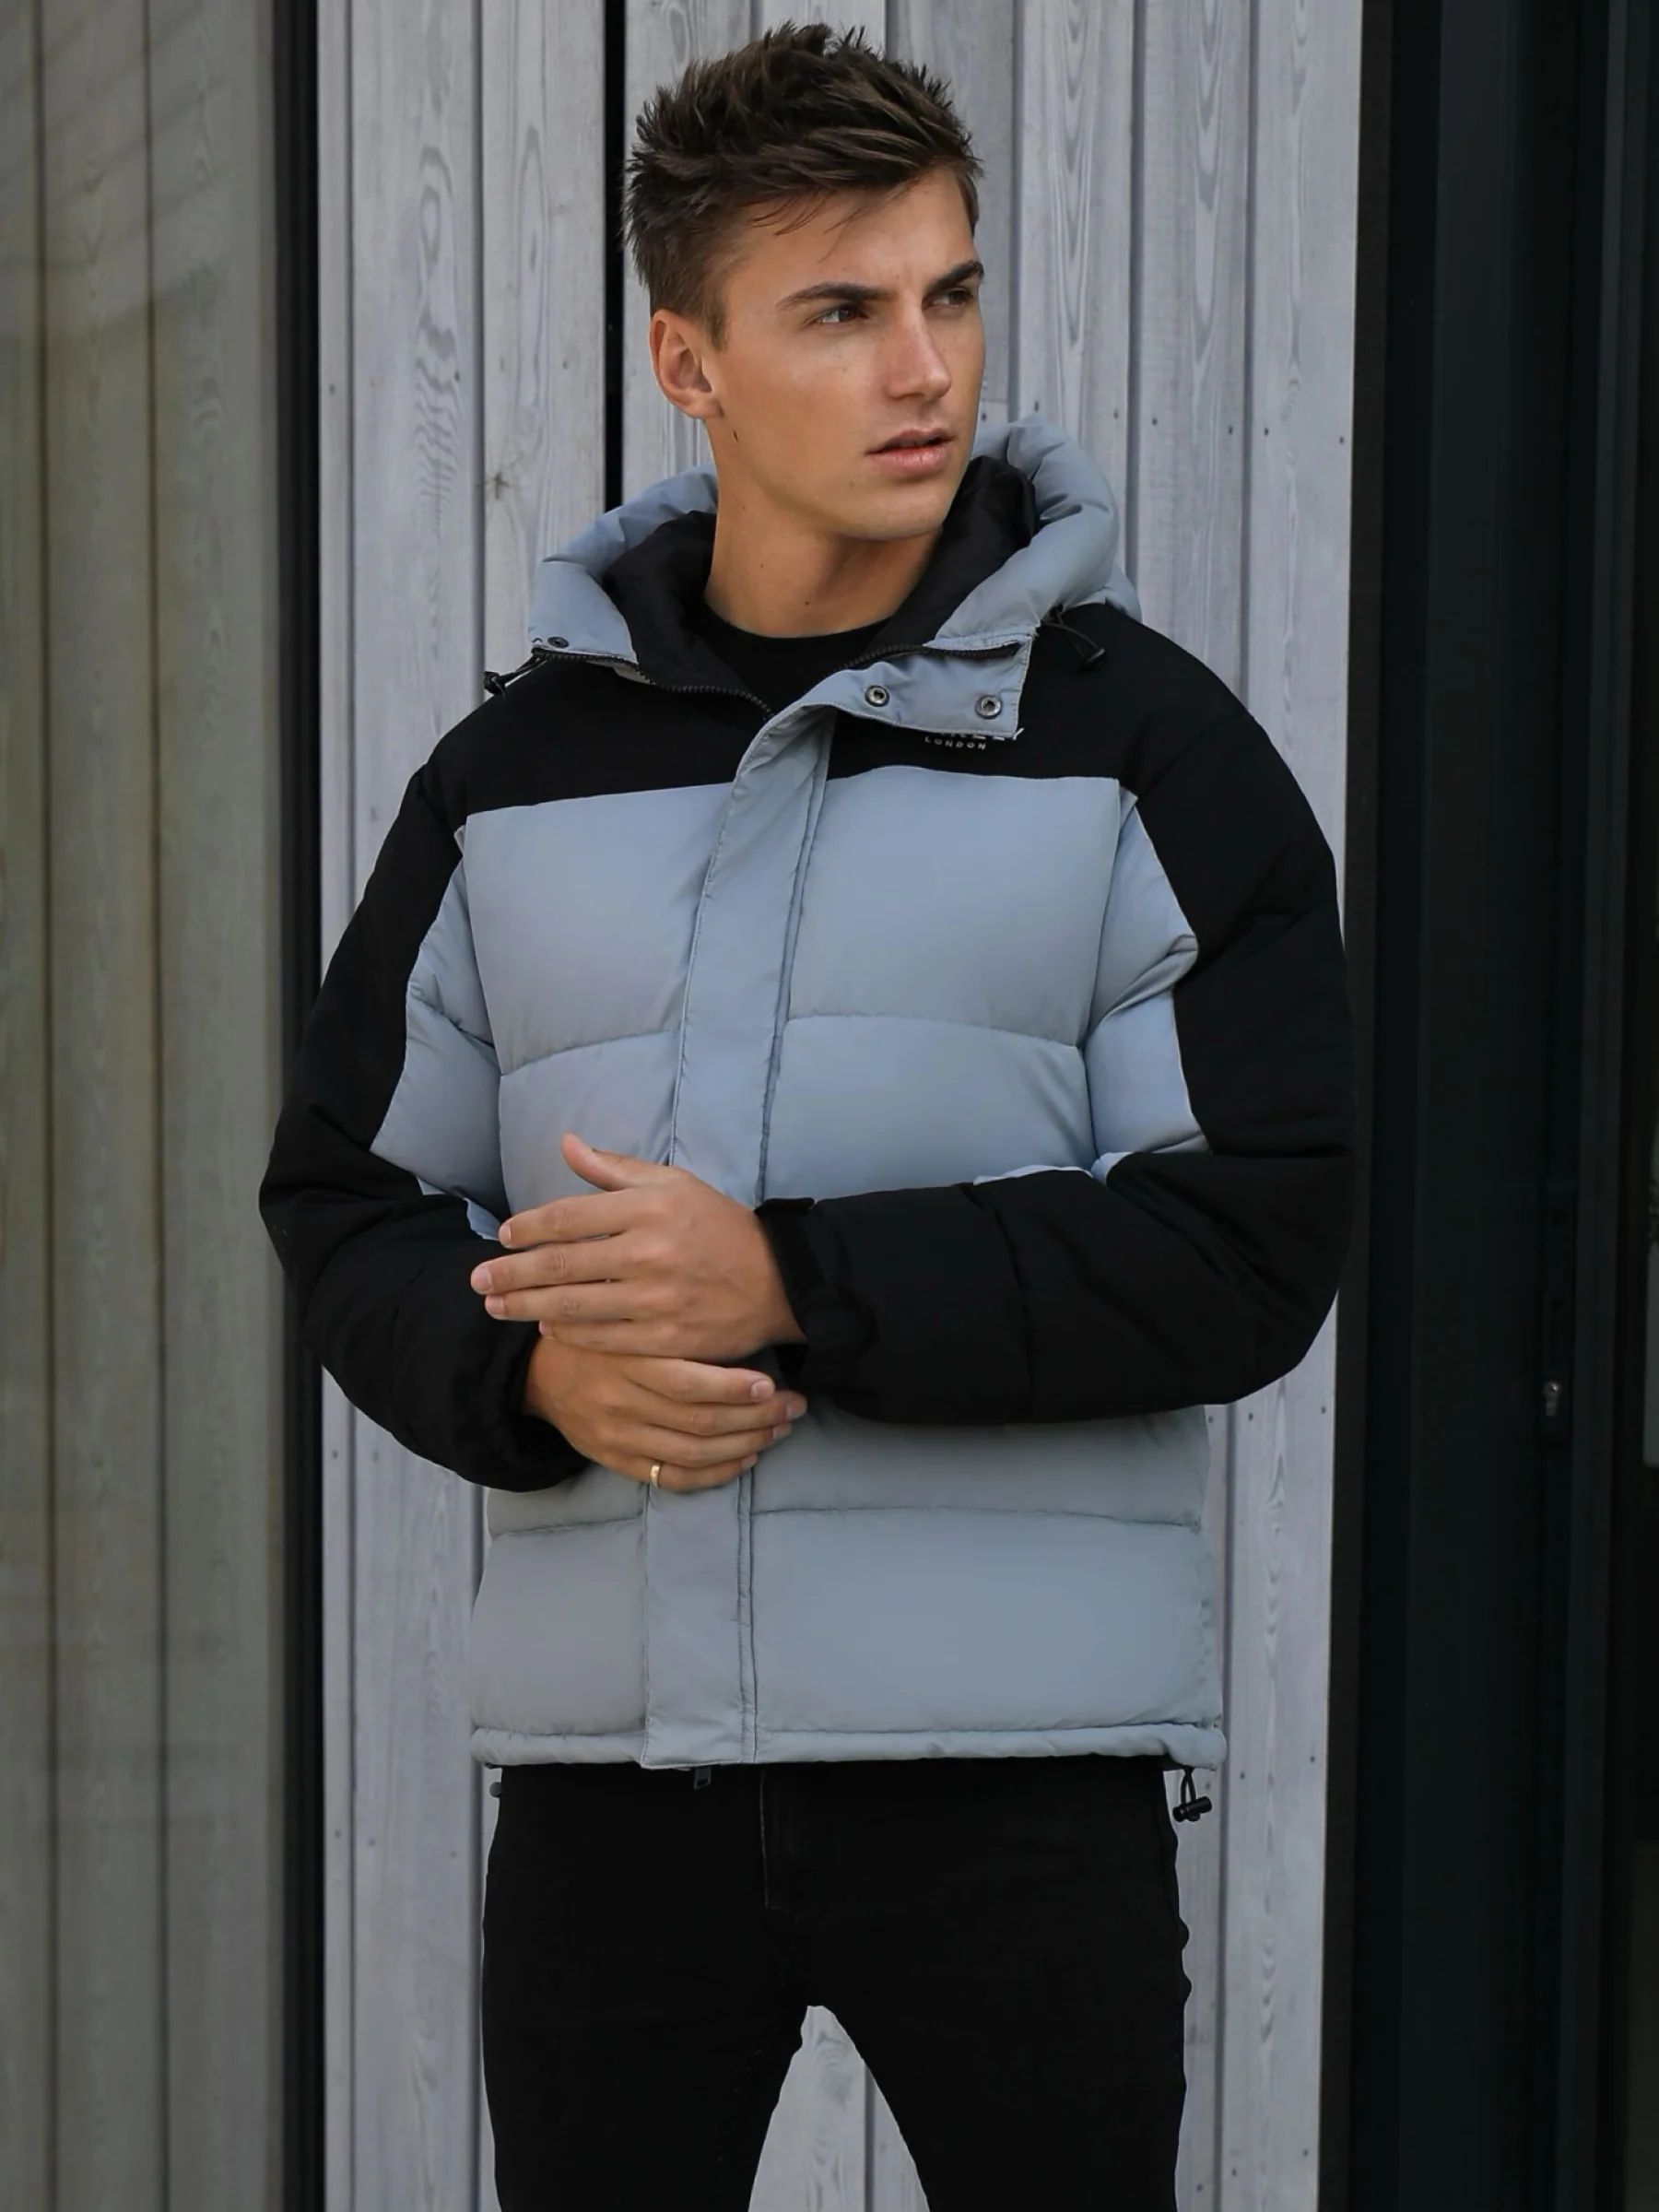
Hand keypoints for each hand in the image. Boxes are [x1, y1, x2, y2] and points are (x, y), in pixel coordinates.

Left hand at [470, 1133, 805, 1360]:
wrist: (777, 1281)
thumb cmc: (718, 1227)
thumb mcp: (674, 1184)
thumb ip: (615, 1168)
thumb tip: (566, 1144)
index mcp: (648, 1207)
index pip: (568, 1216)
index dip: (527, 1228)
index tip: (502, 1236)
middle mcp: (649, 1251)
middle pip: (561, 1264)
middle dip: (510, 1273)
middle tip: (477, 1280)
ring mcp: (657, 1299)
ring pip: (574, 1305)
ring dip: (527, 1307)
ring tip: (497, 1306)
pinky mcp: (667, 1338)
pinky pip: (603, 1338)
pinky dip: (570, 1333)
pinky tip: (547, 1328)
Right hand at [519, 1333, 806, 1491]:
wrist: (539, 1373)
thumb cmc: (598, 1332)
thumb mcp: (622, 1311)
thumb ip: (665, 1315)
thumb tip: (734, 1310)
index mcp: (625, 1360)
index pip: (686, 1383)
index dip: (733, 1388)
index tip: (771, 1382)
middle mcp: (621, 1402)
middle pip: (699, 1422)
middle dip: (755, 1418)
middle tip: (793, 1406)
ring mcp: (618, 1437)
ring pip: (692, 1454)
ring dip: (745, 1445)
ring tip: (778, 1430)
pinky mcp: (617, 1461)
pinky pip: (673, 1479)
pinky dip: (714, 1474)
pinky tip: (745, 1460)